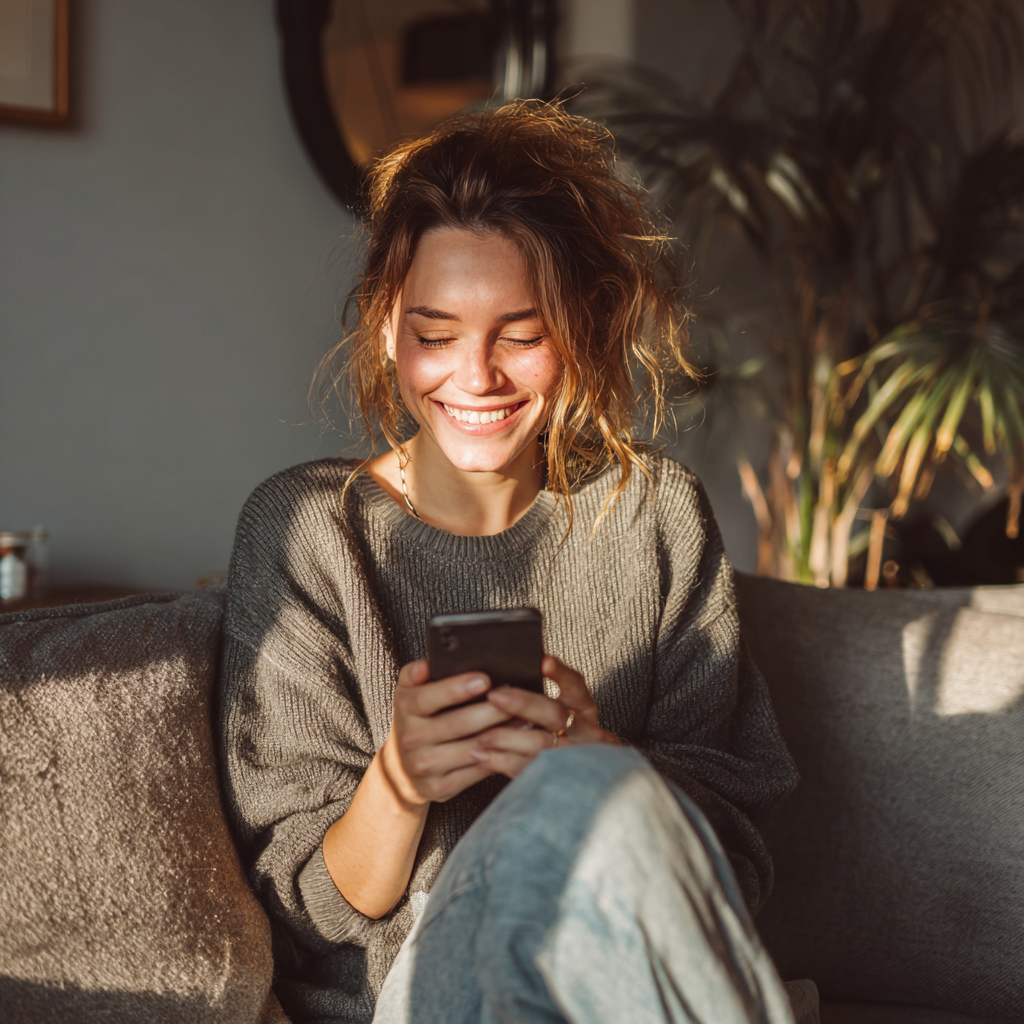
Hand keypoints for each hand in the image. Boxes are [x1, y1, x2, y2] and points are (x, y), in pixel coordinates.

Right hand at [381, 659, 514, 805]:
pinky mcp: (440, 787)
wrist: (403, 767)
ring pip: (472, 747)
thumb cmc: (417, 718)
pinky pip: (476, 770)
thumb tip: (426, 666)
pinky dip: (498, 755)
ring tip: (524, 717)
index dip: (456, 689)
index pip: (427, 698)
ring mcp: (424, 766)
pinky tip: (514, 742)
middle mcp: (410, 739)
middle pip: (457, 724)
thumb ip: (415, 674)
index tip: (485, 679)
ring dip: (502, 733)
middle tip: (516, 697)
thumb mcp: (409, 692)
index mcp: (404, 710)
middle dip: (491, 710)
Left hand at [469, 655, 619, 778]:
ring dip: (507, 738)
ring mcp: (575, 758)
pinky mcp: (559, 780)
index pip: (576, 686)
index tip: (543, 661)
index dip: (561, 674)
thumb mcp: (565, 716)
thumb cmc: (566, 740)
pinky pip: (529, 770)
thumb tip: (504, 676)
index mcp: (585, 710)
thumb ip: (541, 699)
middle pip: (555, 714)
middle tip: (495, 696)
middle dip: (524, 704)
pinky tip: (482, 755)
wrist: (587, 786)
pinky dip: (503, 762)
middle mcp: (585, 732)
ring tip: (481, 734)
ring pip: (541, 745)